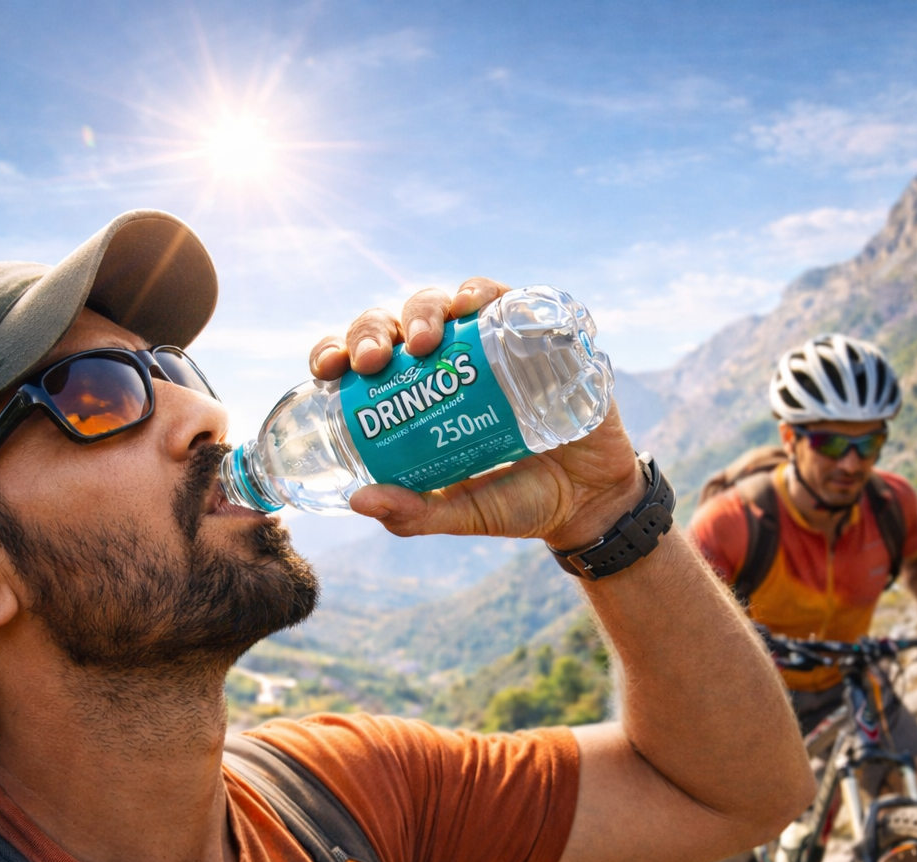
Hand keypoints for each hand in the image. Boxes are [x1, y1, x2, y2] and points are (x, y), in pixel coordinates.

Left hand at [308, 279, 642, 547]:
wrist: (589, 501)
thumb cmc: (518, 502)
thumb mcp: (462, 513)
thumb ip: (415, 514)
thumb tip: (359, 501)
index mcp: (418, 396)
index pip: (366, 361)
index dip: (339, 352)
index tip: (328, 370)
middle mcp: (449, 362)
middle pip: (397, 324)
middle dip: (375, 331)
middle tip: (373, 362)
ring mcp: (492, 345)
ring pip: (444, 303)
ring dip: (426, 310)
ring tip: (426, 341)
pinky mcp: (536, 335)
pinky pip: (506, 297)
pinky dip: (487, 293)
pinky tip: (474, 305)